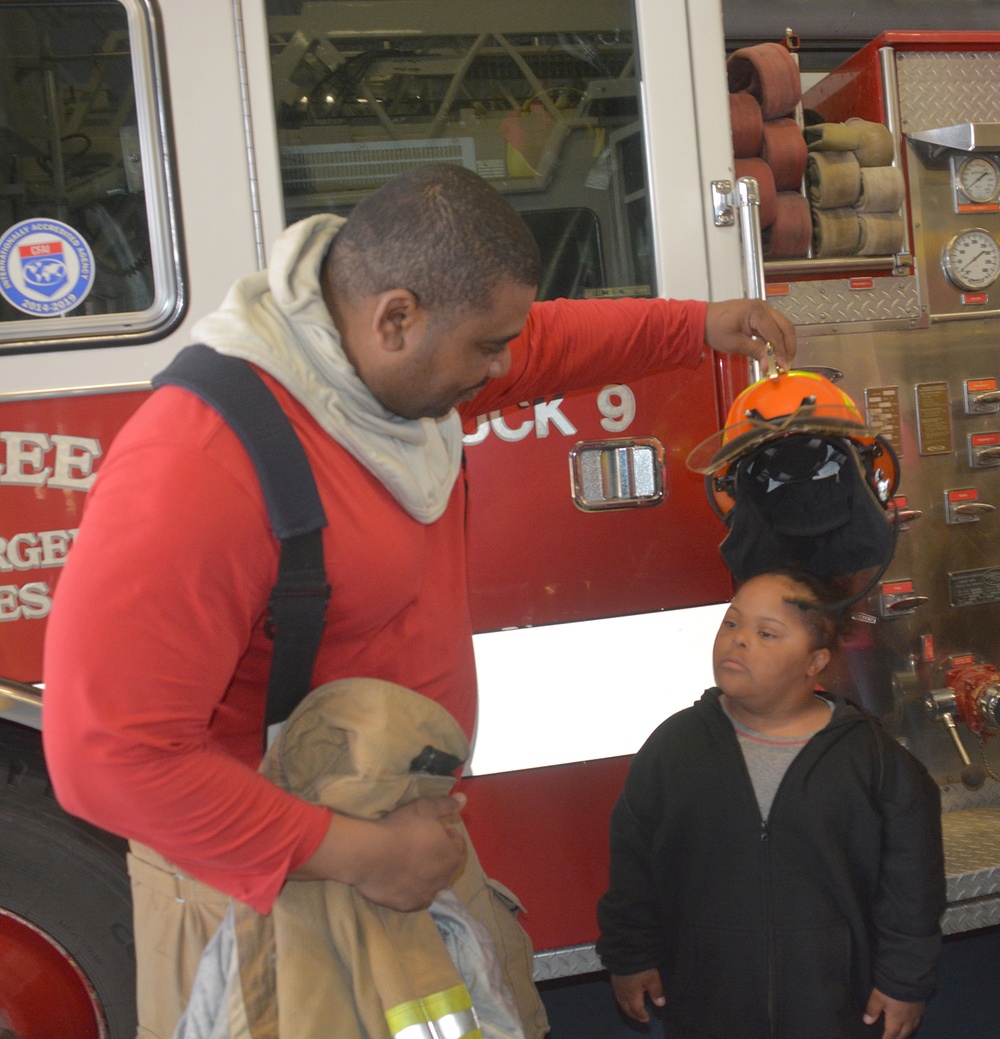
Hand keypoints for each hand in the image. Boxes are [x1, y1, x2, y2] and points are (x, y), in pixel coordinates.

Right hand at [294, 794, 466, 909]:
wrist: (370, 855)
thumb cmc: (401, 828)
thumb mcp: (425, 808)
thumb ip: (446, 805)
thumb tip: (464, 799)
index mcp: (452, 855)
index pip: (457, 843)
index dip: (444, 834)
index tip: (429, 828)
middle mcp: (445, 878)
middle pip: (446, 864)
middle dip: (437, 854)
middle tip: (418, 844)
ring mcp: (427, 894)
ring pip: (432, 883)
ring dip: (426, 873)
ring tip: (408, 861)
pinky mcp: (409, 905)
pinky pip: (417, 898)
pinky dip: (413, 889)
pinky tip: (401, 880)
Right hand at [610, 969, 664, 1023]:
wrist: (623, 951)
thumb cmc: (640, 967)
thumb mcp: (652, 978)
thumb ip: (656, 991)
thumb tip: (660, 1004)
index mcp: (631, 996)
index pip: (636, 1010)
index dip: (641, 1015)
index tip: (647, 1019)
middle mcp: (622, 993)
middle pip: (626, 1008)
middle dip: (633, 1014)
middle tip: (639, 1017)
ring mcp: (616, 985)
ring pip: (620, 1001)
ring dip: (626, 1007)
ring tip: (632, 1008)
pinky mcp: (613, 978)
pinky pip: (617, 993)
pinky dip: (622, 998)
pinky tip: (625, 994)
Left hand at [703, 298, 796, 370]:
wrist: (702, 319)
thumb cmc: (715, 329)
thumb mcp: (734, 343)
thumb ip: (755, 352)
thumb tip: (769, 366)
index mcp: (757, 312)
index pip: (776, 334)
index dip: (781, 352)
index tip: (783, 368)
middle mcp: (764, 307)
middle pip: (786, 327)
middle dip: (788, 347)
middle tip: (786, 365)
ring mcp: (763, 309)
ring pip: (783, 326)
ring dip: (785, 343)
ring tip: (782, 361)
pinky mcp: (760, 314)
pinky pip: (775, 326)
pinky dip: (777, 339)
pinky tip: (775, 353)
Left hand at [862, 988, 925, 1038]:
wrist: (910, 978)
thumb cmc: (892, 988)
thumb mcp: (877, 997)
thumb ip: (872, 1009)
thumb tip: (867, 1022)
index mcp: (896, 1019)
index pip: (892, 1034)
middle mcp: (908, 1019)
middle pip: (903, 1033)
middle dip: (898, 1038)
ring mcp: (916, 1013)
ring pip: (912, 1027)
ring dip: (906, 1032)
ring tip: (902, 1034)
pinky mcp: (922, 1005)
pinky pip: (918, 1019)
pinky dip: (914, 1023)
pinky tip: (912, 1020)